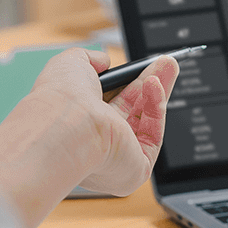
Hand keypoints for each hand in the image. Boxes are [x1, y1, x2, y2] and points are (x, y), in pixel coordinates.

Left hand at [0, 48, 179, 227]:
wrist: (65, 124)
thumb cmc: (60, 98)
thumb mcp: (71, 64)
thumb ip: (90, 59)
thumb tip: (104, 61)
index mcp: (77, 125)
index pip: (108, 105)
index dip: (127, 83)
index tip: (141, 67)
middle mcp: (95, 144)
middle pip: (132, 111)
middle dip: (150, 84)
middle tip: (164, 63)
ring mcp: (116, 158)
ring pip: (146, 121)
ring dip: (158, 91)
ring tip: (167, 66)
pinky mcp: (135, 168)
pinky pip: (153, 135)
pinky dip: (156, 109)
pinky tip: (155, 86)